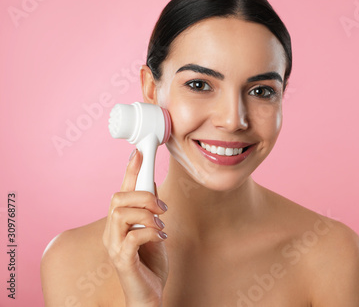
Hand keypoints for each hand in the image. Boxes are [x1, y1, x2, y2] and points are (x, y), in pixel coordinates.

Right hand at [102, 149, 168, 305]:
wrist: (150, 294)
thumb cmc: (150, 263)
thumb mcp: (154, 231)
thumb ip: (150, 211)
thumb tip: (153, 186)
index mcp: (119, 223)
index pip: (122, 190)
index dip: (130, 170)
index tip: (139, 151)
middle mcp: (112, 232)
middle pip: (118, 198)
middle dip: (143, 196)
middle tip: (163, 207)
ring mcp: (114, 246)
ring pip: (121, 213)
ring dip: (147, 214)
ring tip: (161, 225)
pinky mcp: (122, 259)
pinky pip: (132, 236)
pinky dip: (150, 232)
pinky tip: (160, 238)